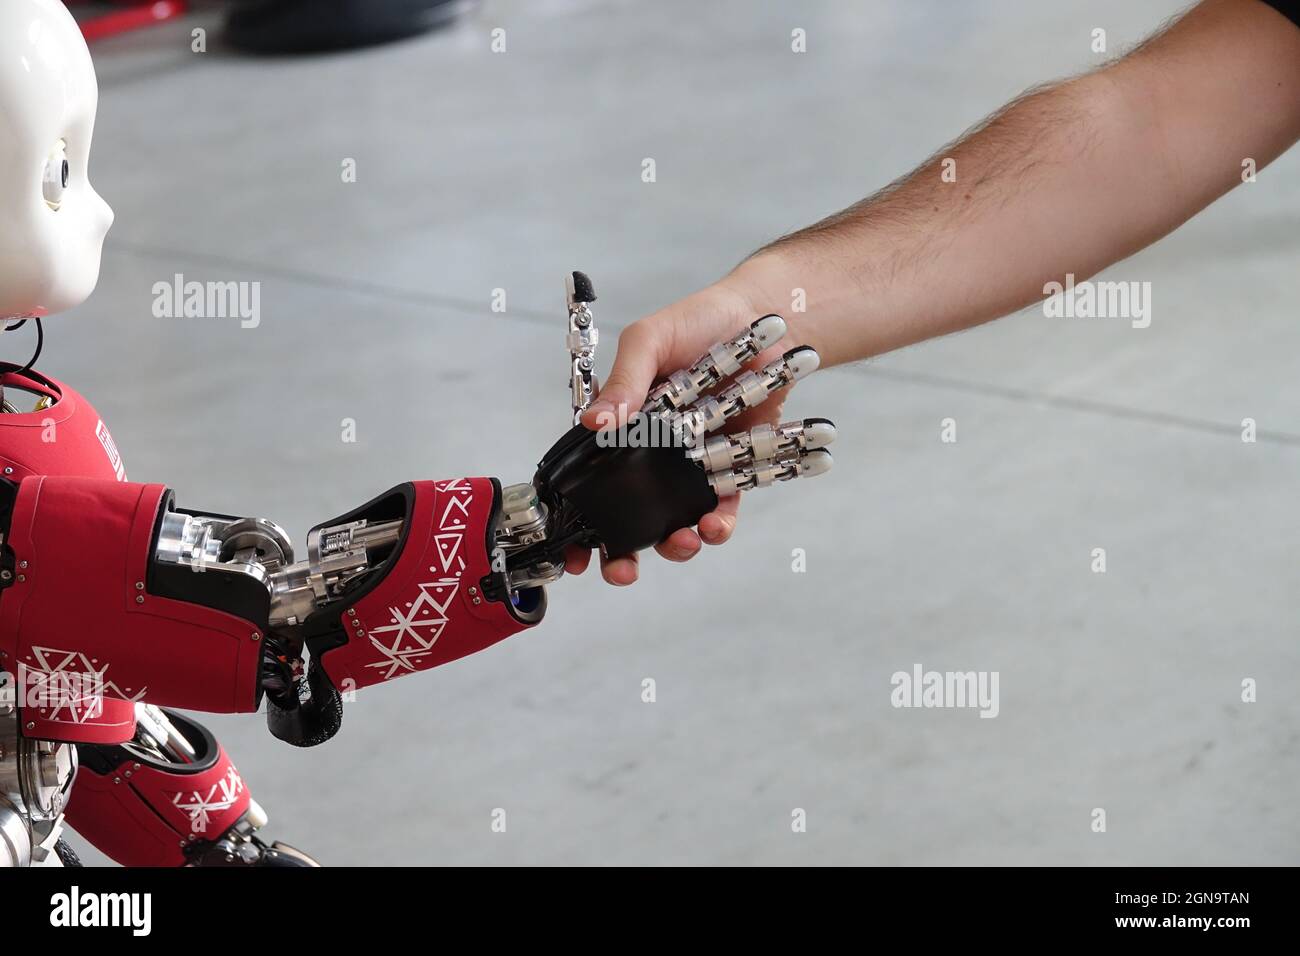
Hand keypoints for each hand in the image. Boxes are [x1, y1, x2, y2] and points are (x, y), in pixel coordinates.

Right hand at [566, 277, 805, 584]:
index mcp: (621, 427)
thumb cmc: (695, 321)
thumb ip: (624, 380)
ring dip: (674, 543)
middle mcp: (650, 453)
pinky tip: (717, 525)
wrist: (764, 320)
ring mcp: (690, 464)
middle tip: (622, 570)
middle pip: (626, 515)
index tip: (573, 555)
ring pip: (674, 519)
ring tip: (683, 541)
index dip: (575, 521)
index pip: (587, 480)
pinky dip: (720, 522)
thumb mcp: (650, 341)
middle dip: (620, 553)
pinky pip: (723, 505)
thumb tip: (593, 421)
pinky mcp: (731, 466)